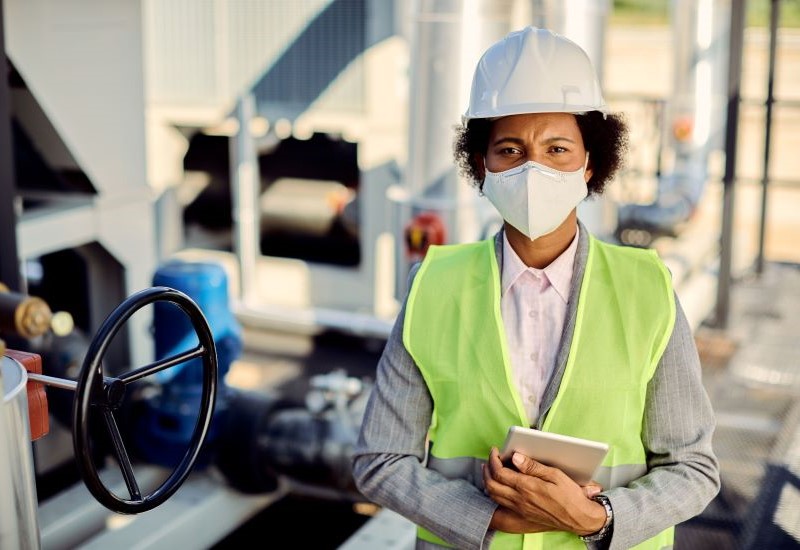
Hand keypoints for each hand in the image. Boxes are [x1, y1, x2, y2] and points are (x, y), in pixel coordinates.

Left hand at [483, 447, 606, 535]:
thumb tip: (516, 457)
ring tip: (491, 469)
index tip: (495, 451)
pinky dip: (495, 492)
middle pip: (491, 484)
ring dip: (488, 481)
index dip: (493, 460)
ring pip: (493, 495)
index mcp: (527, 487)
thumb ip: (533, 466)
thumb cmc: (569, 495)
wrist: (578, 518)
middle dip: (486, 469)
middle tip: (490, 459)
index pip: (499, 473)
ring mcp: (520, 508)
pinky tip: (500, 484)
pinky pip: (501, 503)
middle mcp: (520, 499)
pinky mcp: (522, 514)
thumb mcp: (555, 475)